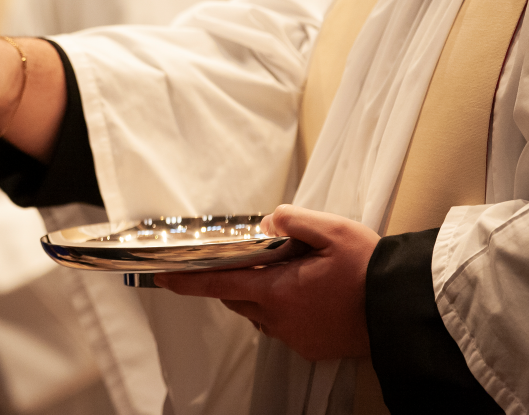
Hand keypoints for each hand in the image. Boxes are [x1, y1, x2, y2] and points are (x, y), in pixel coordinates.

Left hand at [155, 205, 380, 360]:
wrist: (405, 309)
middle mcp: (280, 320)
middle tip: (253, 259)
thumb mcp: (332, 230)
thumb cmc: (371, 269)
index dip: (188, 280)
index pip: (220, 285)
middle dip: (237, 279)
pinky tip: (310, 295)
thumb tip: (267, 224)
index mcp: (278, 291)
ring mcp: (295, 337)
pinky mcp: (311, 347)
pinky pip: (283, 327)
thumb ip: (292, 221)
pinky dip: (285, 310)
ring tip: (292, 273)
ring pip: (261, 313)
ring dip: (264, 294)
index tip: (163, 277)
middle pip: (239, 298)